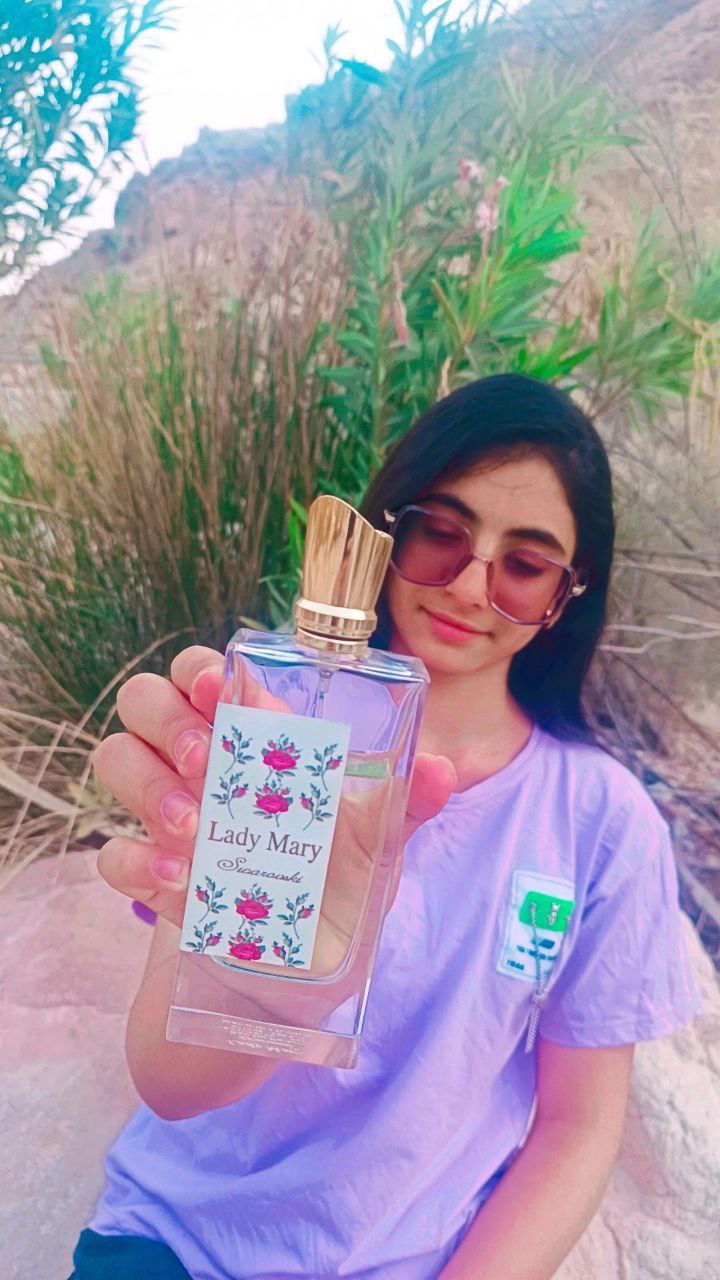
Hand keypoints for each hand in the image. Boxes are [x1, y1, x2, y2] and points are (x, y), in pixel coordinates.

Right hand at [95, 645, 455, 968]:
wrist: (280, 997)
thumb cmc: (330, 907)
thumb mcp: (374, 858)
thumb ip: (402, 809)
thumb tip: (440, 769)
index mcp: (256, 747)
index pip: (206, 674)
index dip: (199, 670)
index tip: (216, 691)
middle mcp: (202, 770)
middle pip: (145, 699)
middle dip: (167, 721)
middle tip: (205, 765)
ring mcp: (166, 819)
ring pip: (115, 756)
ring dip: (147, 785)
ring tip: (195, 829)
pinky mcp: (144, 877)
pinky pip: (110, 850)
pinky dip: (137, 863)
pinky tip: (180, 887)